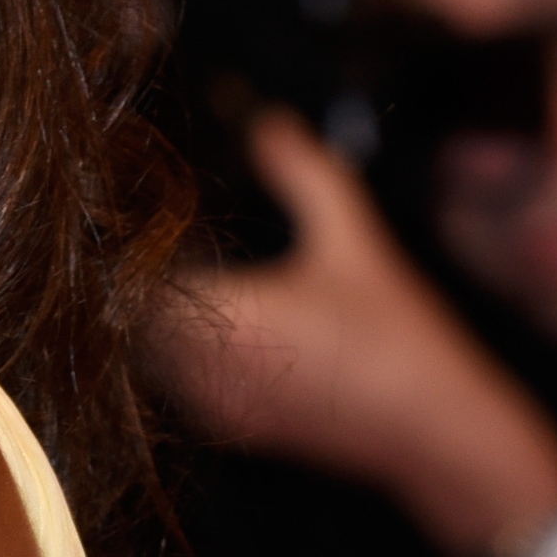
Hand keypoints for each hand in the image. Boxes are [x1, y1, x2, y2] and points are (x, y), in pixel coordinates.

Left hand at [152, 111, 556, 556]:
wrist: (436, 433)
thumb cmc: (399, 339)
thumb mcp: (353, 241)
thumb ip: (303, 173)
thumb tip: (268, 122)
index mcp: (219, 320)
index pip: (127, 281)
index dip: (122, 243)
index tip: (121, 209)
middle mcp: (200, 371)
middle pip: (124, 321)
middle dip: (133, 277)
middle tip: (143, 233)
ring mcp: (211, 407)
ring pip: (146, 356)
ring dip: (152, 317)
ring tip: (173, 270)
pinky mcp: (231, 429)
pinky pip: (178, 384)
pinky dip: (180, 351)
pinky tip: (212, 320)